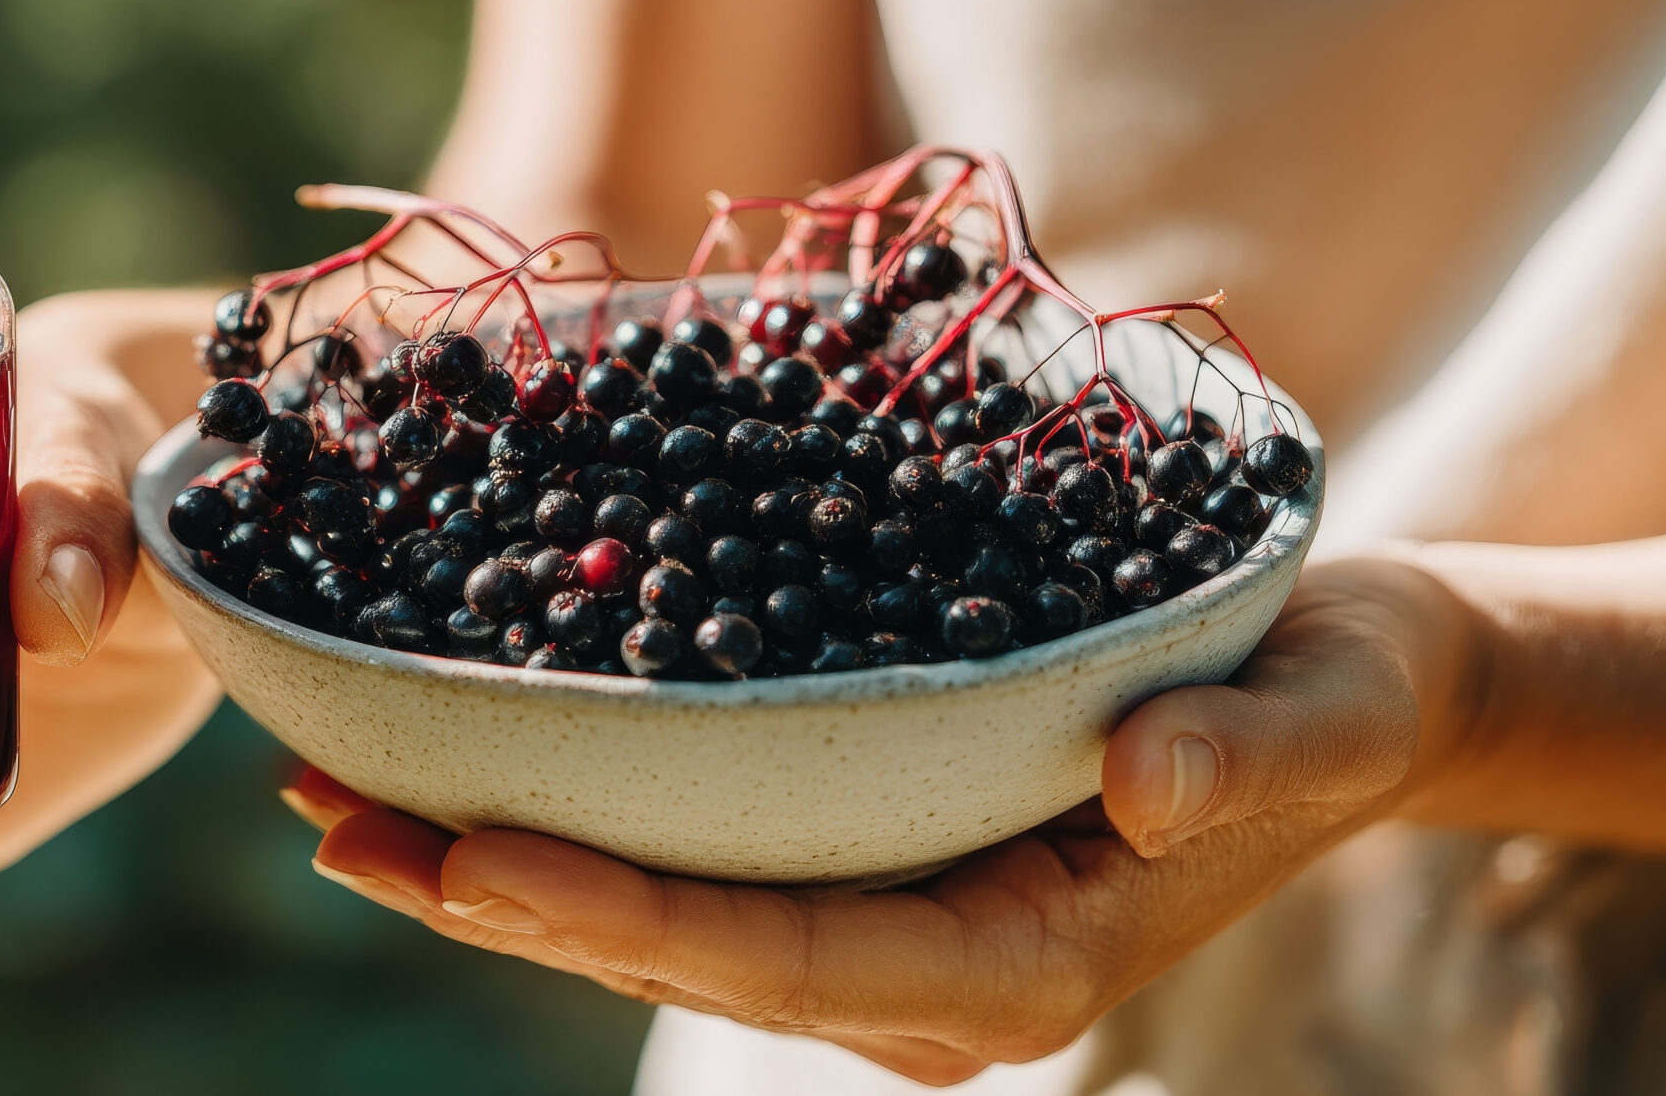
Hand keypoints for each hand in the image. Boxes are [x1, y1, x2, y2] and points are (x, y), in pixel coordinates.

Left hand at [287, 558, 1486, 1085]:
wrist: (1330, 688)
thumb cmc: (1322, 696)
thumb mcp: (1313, 714)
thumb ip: (1245, 758)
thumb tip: (1151, 783)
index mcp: (1012, 970)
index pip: (784, 959)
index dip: (620, 916)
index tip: (472, 854)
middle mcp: (919, 976)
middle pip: (673, 951)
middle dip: (500, 898)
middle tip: (338, 824)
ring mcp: (875, 929)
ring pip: (651, 916)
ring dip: (491, 866)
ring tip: (334, 801)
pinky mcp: (853, 865)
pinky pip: (684, 856)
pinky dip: (565, 815)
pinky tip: (449, 766)